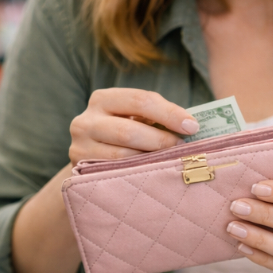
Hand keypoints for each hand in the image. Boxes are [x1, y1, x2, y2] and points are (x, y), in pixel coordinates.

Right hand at [67, 88, 197, 165]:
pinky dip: (137, 173)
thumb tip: (191, 125)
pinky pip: (115, 174)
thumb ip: (156, 117)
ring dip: (150, 160)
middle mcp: (85, 121)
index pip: (140, 101)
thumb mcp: (134, 118)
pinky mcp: (80, 171)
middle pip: (129, 131)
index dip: (169, 113)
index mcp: (102, 99)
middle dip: (161, 140)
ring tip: (169, 161)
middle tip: (182, 147)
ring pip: (122, 156)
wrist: (90, 159)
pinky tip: (152, 173)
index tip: (193, 126)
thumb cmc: (122, 133)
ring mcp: (80, 147)